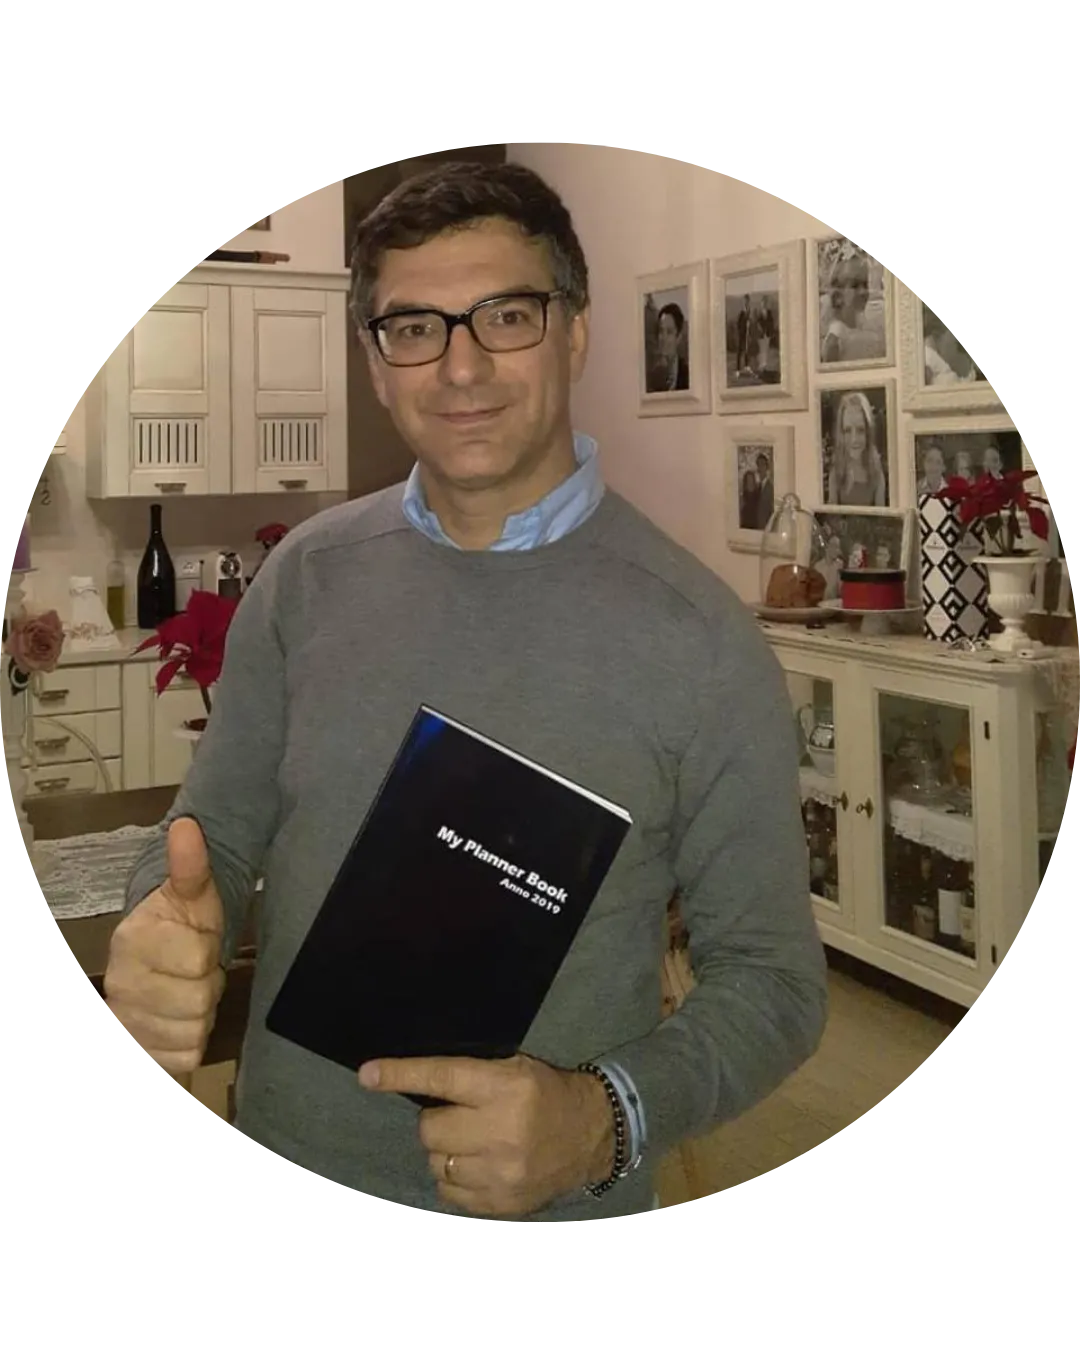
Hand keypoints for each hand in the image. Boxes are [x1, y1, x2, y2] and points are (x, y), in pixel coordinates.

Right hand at [103, 817, 225, 1077]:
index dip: (209, 952)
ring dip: (200, 1014)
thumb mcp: (192, 892)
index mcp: (133, 940)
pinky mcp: (139, 1050)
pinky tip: (180, 1021)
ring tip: (188, 993)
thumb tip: (187, 825)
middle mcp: (121, 983)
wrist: (155, 965)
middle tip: (196, 972)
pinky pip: (185, 1055)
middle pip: (198, 998)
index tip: (198, 941)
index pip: (198, 957)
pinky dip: (191, 1042)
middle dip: (207, 985)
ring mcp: (126, 1020)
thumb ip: (190, 864)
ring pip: (192, 1030)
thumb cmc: (180, 925)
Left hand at [359, 1055, 614, 1216]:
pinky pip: (449, 1192)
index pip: (442, 1079)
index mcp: (505, 1088)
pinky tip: (476, 1165)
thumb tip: (410, 1083)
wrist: (592, 1137)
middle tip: (458, 1116)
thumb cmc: (546, 1093)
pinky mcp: (501, 1203)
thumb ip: (470, 1077)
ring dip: (445, 1151)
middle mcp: (501, 1131)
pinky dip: (454, 1178)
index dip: (401, 1075)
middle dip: (437, 1121)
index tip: (368, 1075)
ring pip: (436, 1163)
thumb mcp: (515, 1069)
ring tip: (472, 1142)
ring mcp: (500, 1173)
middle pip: (430, 1129)